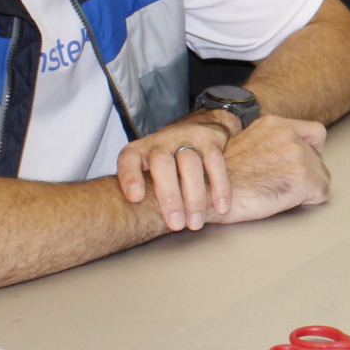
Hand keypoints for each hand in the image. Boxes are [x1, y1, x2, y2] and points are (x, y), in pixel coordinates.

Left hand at [117, 107, 240, 230]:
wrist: (199, 124)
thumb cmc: (168, 159)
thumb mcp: (147, 169)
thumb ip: (143, 190)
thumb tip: (137, 225)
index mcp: (140, 150)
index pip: (129, 159)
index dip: (130, 177)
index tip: (136, 198)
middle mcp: (161, 141)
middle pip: (162, 164)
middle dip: (169, 197)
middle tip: (176, 225)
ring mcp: (186, 137)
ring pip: (190, 164)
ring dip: (194, 197)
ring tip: (196, 223)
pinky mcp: (209, 137)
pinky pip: (214, 161)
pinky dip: (219, 186)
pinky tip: (221, 206)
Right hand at [207, 115, 329, 223]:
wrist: (208, 192)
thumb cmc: (218, 178)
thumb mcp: (244, 146)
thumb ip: (268, 145)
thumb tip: (282, 159)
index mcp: (273, 125)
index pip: (315, 131)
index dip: (312, 150)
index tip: (303, 163)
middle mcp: (288, 135)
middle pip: (319, 157)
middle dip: (308, 174)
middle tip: (285, 186)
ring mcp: (296, 155)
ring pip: (322, 176)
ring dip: (308, 189)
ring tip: (282, 195)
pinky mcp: (302, 178)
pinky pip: (321, 193)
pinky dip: (309, 201)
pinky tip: (287, 202)